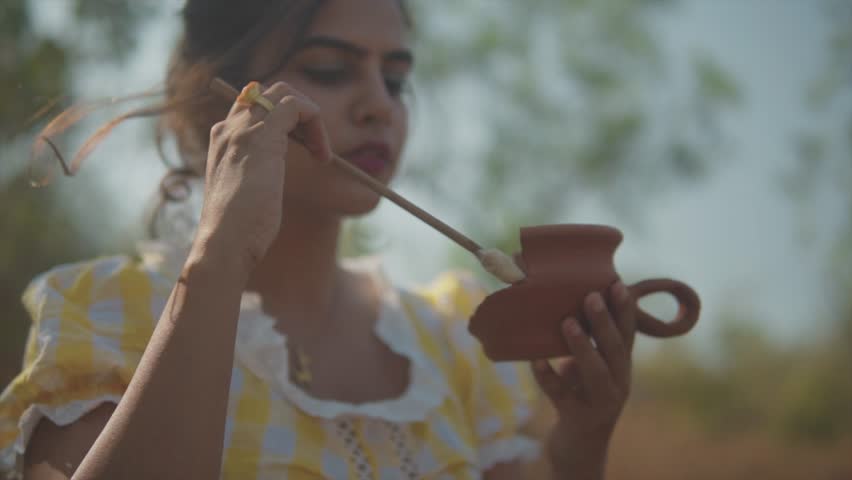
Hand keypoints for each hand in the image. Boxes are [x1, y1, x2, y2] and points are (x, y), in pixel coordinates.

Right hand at [194, 81, 331, 272]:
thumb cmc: (238, 232)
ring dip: (310, 117)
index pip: (254, 106)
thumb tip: (270, 180)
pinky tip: (322, 155)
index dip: (284, 120)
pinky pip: (295, 105)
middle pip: (268, 92)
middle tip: (315, 147)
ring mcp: (242, 130)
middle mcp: (228, 129)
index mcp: (222, 141)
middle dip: (299, 113)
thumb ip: (256, 176)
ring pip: (283, 92)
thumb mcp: (247, 195)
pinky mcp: (262, 137)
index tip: (304, 149)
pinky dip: (315, 122)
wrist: (224, 244)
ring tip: (321, 152)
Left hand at [531, 281, 635, 473]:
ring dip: (583, 347)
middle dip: (605, 323)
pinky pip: (561, 396)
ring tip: (567, 322)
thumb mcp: (589, 369)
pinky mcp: (577, 418)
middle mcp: (618, 385)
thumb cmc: (582, 397)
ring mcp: (600, 404)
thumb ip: (586, 343)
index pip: (628, 335)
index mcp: (622, 369)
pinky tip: (537, 361)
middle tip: (591, 296)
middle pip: (616, 351)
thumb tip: (566, 301)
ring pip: (596, 374)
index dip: (625, 311)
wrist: (580, 448)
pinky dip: (549, 377)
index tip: (617, 284)